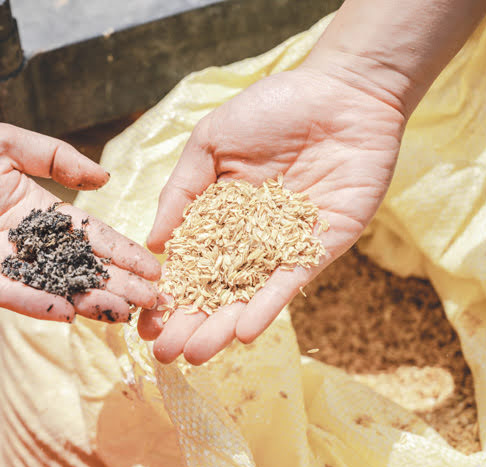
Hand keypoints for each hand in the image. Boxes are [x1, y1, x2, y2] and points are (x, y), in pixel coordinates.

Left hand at [0, 122, 160, 322]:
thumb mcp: (7, 143)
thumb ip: (56, 158)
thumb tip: (105, 177)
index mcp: (35, 210)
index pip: (89, 234)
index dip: (122, 250)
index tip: (155, 267)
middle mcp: (22, 243)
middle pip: (79, 267)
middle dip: (117, 283)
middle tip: (154, 301)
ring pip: (51, 286)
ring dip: (87, 299)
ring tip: (122, 312)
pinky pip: (8, 294)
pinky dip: (37, 303)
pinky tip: (68, 312)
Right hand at [138, 66, 405, 363]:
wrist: (342, 92)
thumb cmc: (273, 108)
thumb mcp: (211, 142)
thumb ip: (182, 190)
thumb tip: (154, 242)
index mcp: (219, 216)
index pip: (189, 264)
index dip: (167, 294)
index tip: (143, 322)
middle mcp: (249, 239)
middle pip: (216, 289)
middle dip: (190, 322)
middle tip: (164, 353)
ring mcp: (284, 246)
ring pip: (249, 295)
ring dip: (224, 326)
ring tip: (196, 354)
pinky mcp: (321, 247)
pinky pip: (291, 282)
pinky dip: (268, 306)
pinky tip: (245, 332)